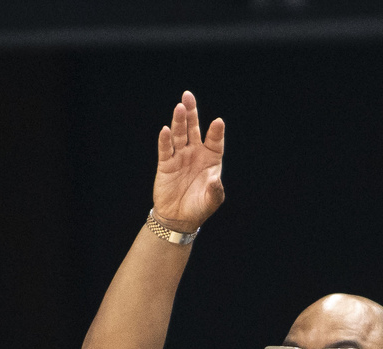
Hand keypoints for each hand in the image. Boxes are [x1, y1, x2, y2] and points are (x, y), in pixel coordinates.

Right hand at [152, 91, 224, 231]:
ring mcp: (180, 156)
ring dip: (178, 121)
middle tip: (188, 96)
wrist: (179, 218)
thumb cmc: (199, 207)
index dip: (216, 132)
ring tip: (179, 107)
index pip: (214, 141)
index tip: (218, 123)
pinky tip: (165, 130)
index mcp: (210, 158)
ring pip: (178, 134)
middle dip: (191, 113)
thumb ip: (215, 190)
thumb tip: (215, 180)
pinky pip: (165, 149)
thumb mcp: (212, 200)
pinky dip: (165, 140)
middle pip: (193, 129)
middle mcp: (195, 153)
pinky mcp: (165, 163)